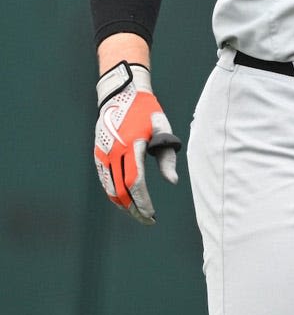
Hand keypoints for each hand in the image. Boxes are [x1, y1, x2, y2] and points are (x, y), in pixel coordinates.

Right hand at [94, 62, 180, 224]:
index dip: (143, 201)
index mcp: (131, 146)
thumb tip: (173, 182)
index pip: (135, 182)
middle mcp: (113, 152)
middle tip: (148, 220)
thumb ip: (167, 156)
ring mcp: (102, 154)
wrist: (121, 93)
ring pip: (110, 188)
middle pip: (121, 190)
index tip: (152, 214)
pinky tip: (124, 201)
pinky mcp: (98, 154)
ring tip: (138, 213)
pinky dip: (113, 193)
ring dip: (123, 204)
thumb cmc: (147, 111)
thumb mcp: (162, 129)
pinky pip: (105, 179)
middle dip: (134, 208)